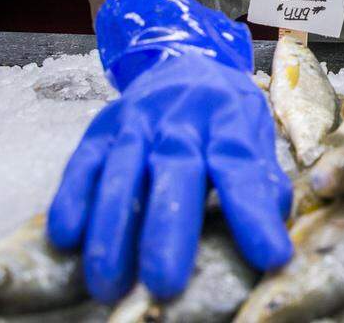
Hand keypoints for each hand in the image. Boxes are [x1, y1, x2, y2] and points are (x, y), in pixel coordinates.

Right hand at [47, 0, 291, 301]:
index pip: (242, 168)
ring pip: (121, 173)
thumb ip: (262, 175)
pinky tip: (66, 239)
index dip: (254, 213)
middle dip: (168, 229)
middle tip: (164, 282)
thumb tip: (276, 218)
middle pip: (174, 170)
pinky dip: (71, 200)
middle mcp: (180, 119)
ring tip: (107, 284)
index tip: (269, 257)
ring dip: (112, 230)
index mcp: (227, 119)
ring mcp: (135, 122)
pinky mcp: (100, 130)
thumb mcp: (253, 131)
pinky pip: (82, 165)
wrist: (182, 58)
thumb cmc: (224, 110)